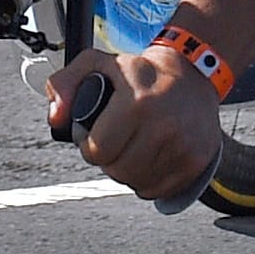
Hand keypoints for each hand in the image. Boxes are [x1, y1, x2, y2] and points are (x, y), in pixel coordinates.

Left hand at [46, 46, 220, 200]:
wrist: (194, 73)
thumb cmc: (140, 72)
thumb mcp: (96, 63)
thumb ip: (64, 84)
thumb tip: (57, 119)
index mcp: (136, 102)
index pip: (98, 151)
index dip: (91, 146)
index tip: (99, 135)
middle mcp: (163, 126)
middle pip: (117, 171)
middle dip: (109, 160)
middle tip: (117, 141)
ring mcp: (183, 146)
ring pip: (137, 183)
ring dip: (128, 171)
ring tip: (133, 147)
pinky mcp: (196, 161)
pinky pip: (158, 190)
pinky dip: (149, 180)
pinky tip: (151, 157)